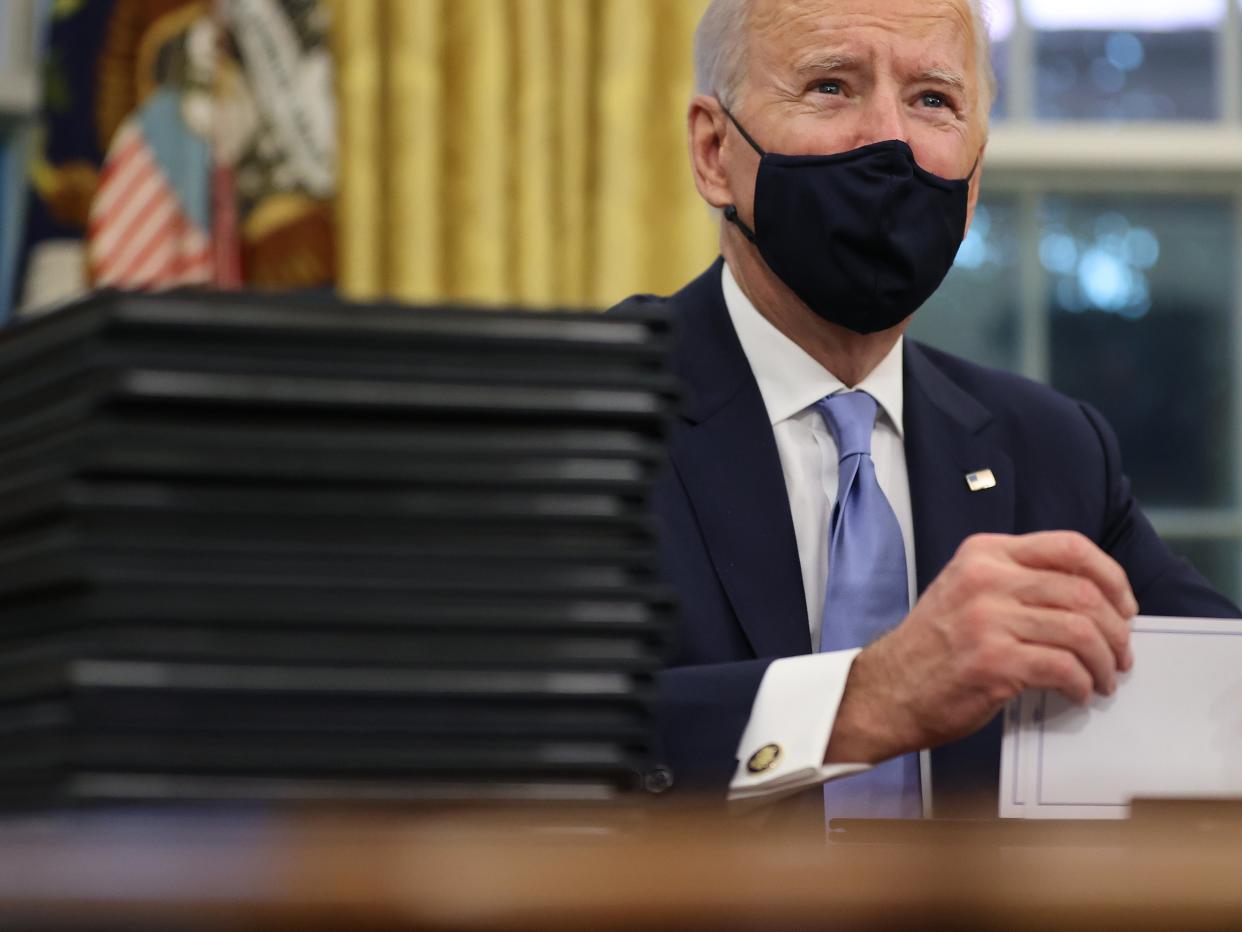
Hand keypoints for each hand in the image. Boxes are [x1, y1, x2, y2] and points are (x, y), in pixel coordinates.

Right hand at [825, 531, 1137, 764]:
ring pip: (1081, 631)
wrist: (888, 690)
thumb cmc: (934, 646)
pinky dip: (1082, 684)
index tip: (1124, 606)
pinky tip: (1078, 693)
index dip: (1111, 576)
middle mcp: (987, 578)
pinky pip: (1063, 668)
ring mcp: (988, 619)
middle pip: (1083, 592)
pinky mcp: (993, 661)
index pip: (1069, 546)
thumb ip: (1018, 581)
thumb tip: (1091, 599)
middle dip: (1116, 629)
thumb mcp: (968, 590)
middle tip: (1120, 654)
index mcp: (985, 553)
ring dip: (1105, 661)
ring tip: (1103, 678)